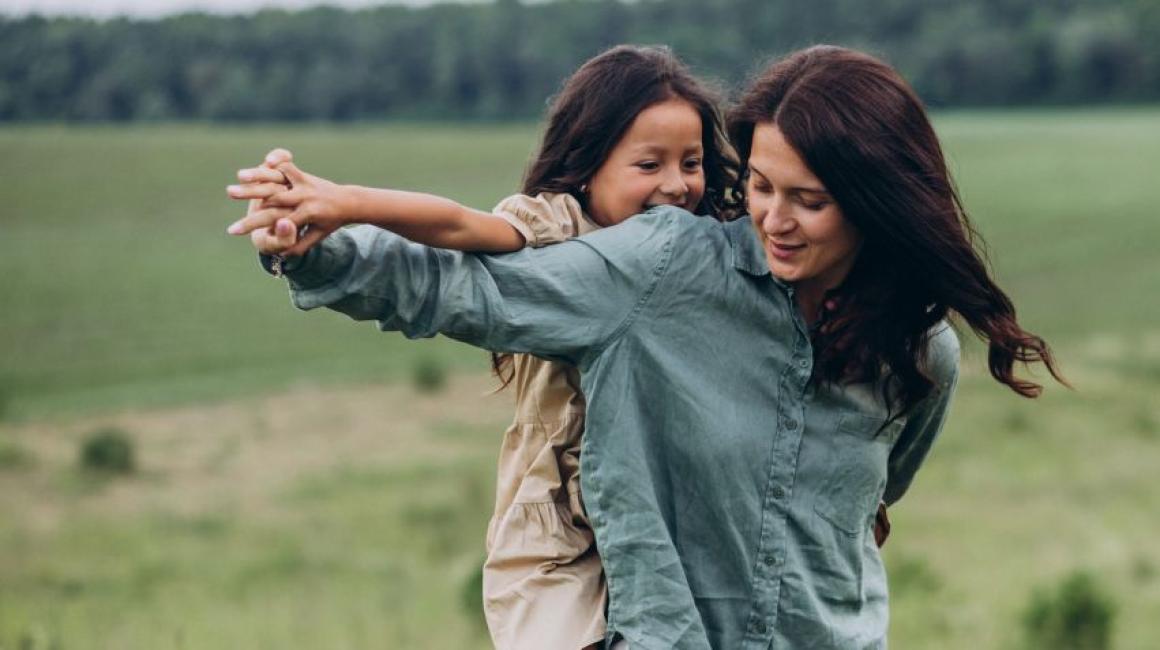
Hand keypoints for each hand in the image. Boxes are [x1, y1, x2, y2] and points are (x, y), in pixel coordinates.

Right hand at [226, 150, 345, 255]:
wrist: (347, 202)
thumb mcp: (317, 237)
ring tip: (239, 176)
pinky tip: (260, 162)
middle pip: (274, 197)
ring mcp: (305, 182)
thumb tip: (281, 254)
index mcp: (308, 214)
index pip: (276, 221)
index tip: (232, 230)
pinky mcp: (303, 173)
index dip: (253, 225)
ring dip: (258, 174)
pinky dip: (273, 162)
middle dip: (249, 195)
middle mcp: (306, 197)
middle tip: (228, 194)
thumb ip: (298, 245)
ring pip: (279, 177)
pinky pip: (286, 165)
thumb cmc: (328, 224)